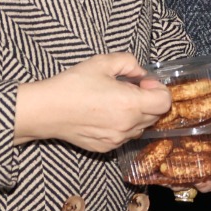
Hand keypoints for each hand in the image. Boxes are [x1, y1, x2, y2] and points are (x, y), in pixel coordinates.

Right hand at [15, 53, 169, 154]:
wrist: (45, 110)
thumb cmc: (71, 85)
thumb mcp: (102, 62)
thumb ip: (129, 63)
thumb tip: (141, 73)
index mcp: (130, 104)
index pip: (165, 102)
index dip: (158, 89)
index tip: (142, 83)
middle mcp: (127, 125)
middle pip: (155, 115)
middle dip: (148, 100)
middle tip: (128, 89)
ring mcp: (117, 139)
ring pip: (141, 127)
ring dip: (137, 114)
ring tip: (115, 102)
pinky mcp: (106, 147)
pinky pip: (125, 136)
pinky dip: (123, 125)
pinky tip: (104, 114)